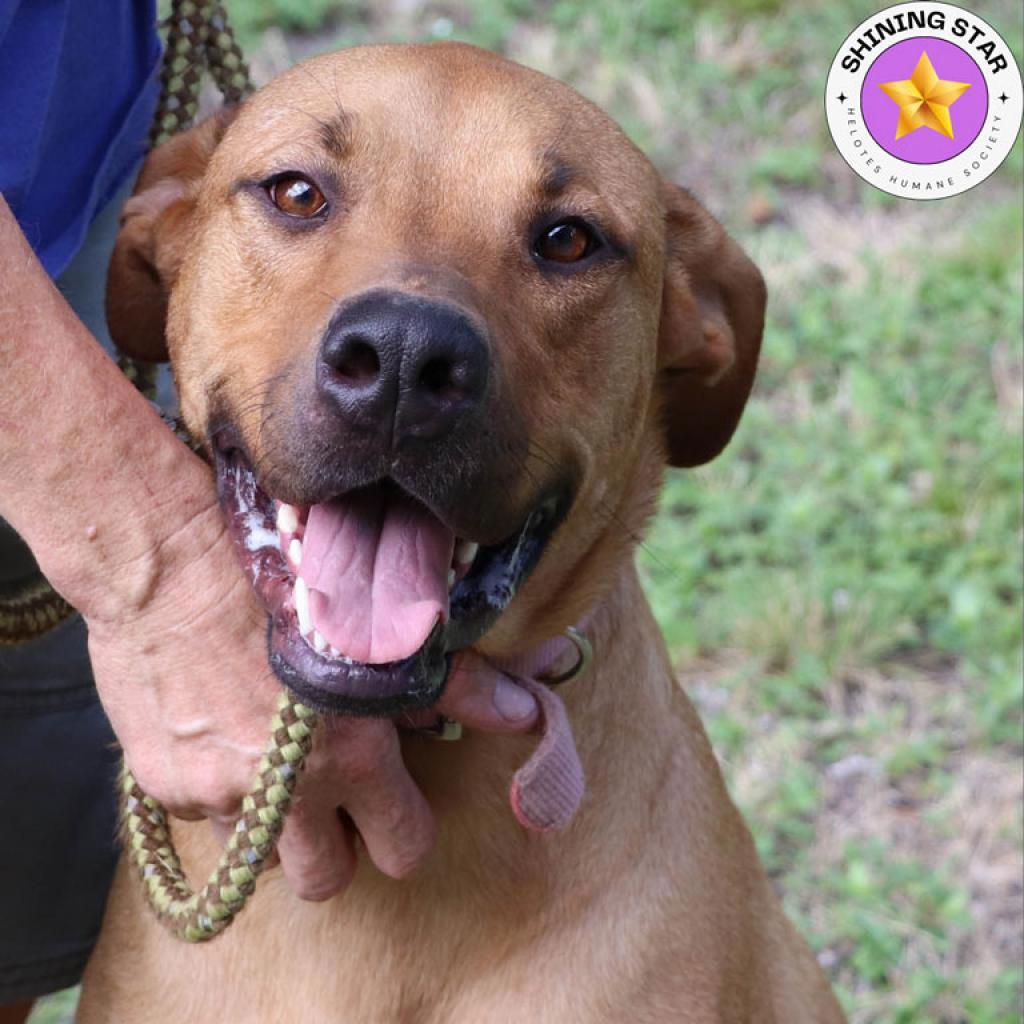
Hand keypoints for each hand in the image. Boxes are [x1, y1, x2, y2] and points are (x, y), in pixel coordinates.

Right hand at [85, 470, 539, 900]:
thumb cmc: (282, 580)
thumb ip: (456, 681)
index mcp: (352, 757)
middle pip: (325, 881)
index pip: (404, 849)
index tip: (393, 801)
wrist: (164, 560)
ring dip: (273, 822)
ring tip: (275, 756)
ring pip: (258, 854)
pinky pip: (201, 814)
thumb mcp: (375, 629)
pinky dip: (218, 785)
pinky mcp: (162, 784)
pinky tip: (221, 725)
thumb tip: (526, 711)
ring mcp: (216, 794)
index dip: (405, 829)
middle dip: (336, 849)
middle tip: (332, 796)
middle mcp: (285, 792)